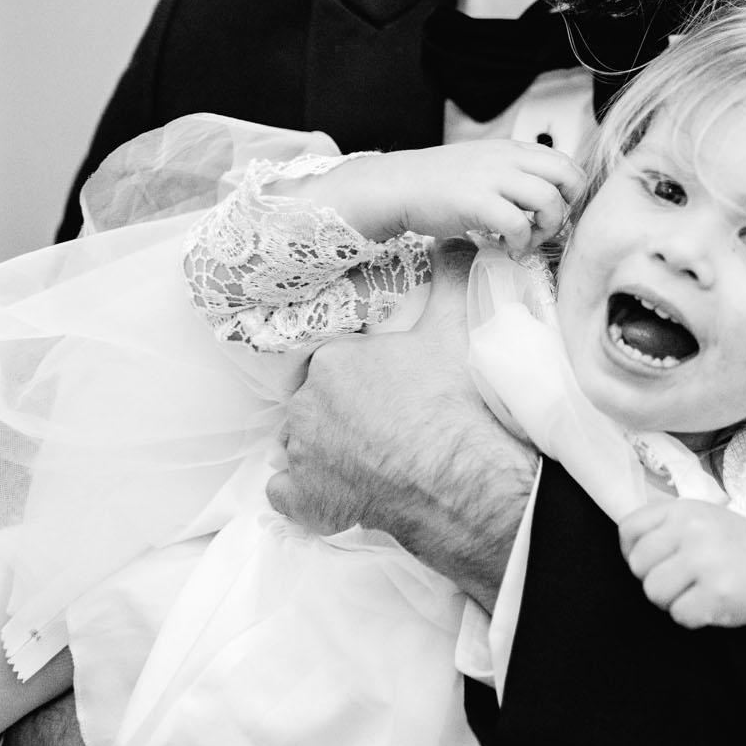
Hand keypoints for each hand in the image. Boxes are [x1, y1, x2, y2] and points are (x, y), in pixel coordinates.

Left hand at [268, 252, 536, 607]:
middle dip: (340, 413)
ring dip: (323, 452)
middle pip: (314, 404)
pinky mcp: (307, 500)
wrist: (459, 478)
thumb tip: (454, 244)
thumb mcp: (453, 330)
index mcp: (333, 361)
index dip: (359, 378)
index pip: (332, 365)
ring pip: (299, 447)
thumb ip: (449, 280)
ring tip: (366, 460)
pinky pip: (286, 494)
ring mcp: (303, 456)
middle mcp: (307, 405)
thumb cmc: (451, 404)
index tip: (385, 390)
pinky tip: (334, 493)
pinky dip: (305, 495)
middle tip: (382, 426)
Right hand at [312, 140, 579, 253]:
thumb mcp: (483, 166)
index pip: (565, 161)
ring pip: (549, 200)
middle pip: (569, 176)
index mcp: (511, 149)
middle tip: (548, 226)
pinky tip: (505, 248)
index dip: (569, 191)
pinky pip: (519, 224)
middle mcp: (507, 158)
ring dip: (546, 229)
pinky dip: (520, 243)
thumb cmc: (438, 183)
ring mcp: (493, 178)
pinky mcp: (477, 202)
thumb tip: (545, 201)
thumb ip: (514, 176)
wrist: (397, 185)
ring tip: (526, 240)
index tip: (553, 211)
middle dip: (569, 207)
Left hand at [617, 498, 745, 628]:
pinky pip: (679, 614)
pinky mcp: (718, 593)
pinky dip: (692, 616)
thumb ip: (664, 526)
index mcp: (684, 510)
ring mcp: (706, 561)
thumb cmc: (733, 548)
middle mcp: (693, 530)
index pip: (629, 529)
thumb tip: (628, 550)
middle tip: (680, 580)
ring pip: (653, 592)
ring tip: (695, 591)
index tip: (652, 561)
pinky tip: (710, 603)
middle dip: (654, 579)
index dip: (632, 551)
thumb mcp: (700, 519)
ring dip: (671, 600)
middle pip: (638, 565)